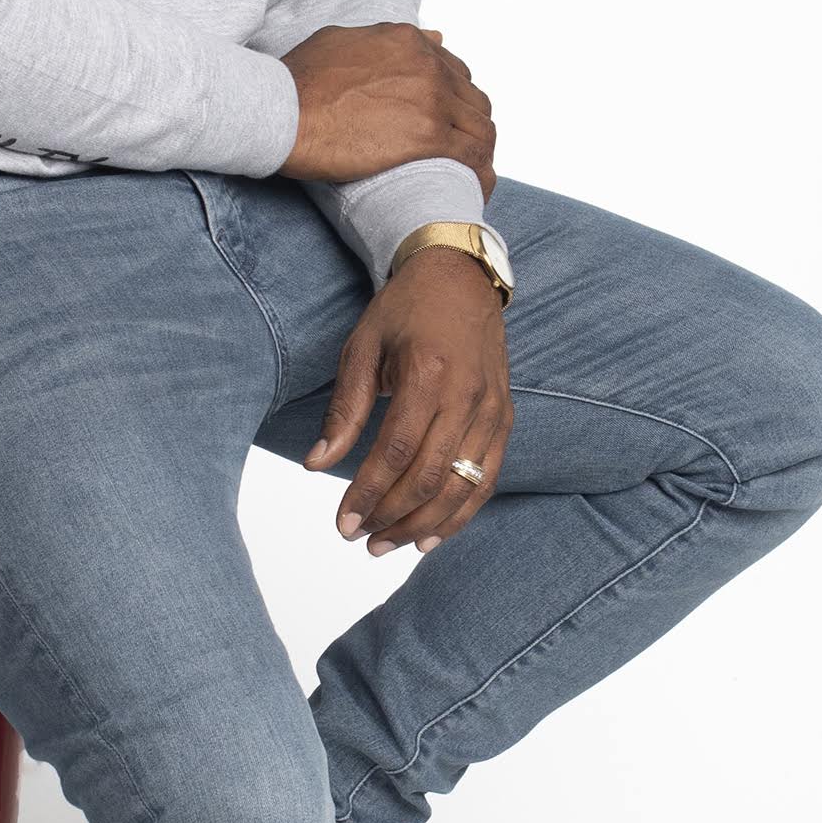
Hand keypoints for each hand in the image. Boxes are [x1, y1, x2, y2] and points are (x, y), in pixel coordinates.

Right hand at [282, 23, 496, 200]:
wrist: (283, 111)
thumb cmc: (299, 81)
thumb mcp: (342, 41)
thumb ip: (386, 39)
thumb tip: (430, 36)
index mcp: (408, 41)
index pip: (453, 69)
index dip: (452, 98)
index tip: (445, 119)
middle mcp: (427, 64)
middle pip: (472, 98)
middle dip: (468, 125)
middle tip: (457, 150)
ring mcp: (431, 99)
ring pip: (480, 126)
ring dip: (478, 150)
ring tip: (470, 173)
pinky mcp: (428, 136)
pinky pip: (473, 155)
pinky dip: (479, 172)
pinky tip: (474, 188)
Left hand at [304, 251, 511, 553]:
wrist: (460, 277)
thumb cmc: (404, 311)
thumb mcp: (362, 348)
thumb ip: (344, 410)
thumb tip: (316, 465)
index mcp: (428, 373)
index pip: (395, 452)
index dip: (368, 495)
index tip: (343, 523)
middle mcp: (466, 396)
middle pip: (428, 477)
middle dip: (390, 516)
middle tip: (359, 538)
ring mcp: (492, 409)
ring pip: (460, 486)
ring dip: (423, 525)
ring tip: (387, 545)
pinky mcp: (505, 418)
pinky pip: (485, 478)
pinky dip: (460, 514)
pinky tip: (431, 536)